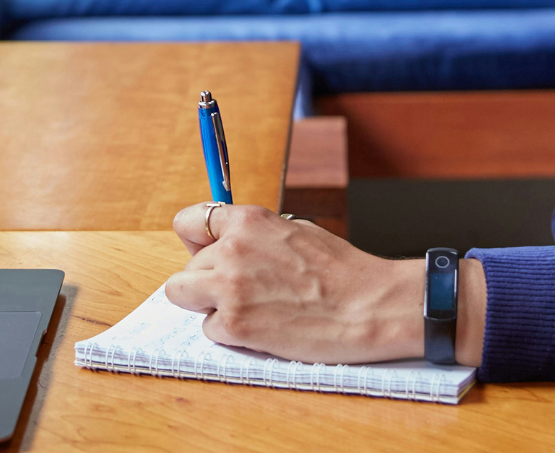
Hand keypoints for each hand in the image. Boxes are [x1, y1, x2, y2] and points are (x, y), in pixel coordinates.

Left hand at [164, 202, 422, 363]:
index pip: (187, 222)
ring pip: (183, 296)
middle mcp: (232, 249)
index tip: (207, 254)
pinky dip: (232, 334)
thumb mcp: (296, 232)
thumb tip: (225, 245)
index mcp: (248, 221)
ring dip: (210, 306)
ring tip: (252, 309)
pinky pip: (209, 329)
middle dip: (209, 282)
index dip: (196, 243)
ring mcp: (229, 287)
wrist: (370, 307)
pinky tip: (265, 328)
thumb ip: (254, 236)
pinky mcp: (234, 324)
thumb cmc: (343, 272)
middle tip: (248, 292)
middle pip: (186, 268)